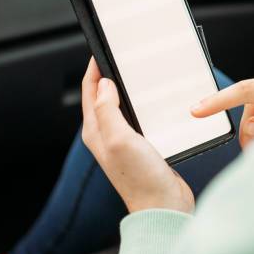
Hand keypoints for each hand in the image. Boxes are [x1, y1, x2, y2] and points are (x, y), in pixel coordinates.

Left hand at [81, 58, 193, 213]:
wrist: (164, 205)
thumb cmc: (140, 178)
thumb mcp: (119, 138)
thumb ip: (107, 110)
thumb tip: (102, 84)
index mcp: (96, 132)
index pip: (90, 91)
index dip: (94, 68)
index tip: (102, 49)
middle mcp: (108, 136)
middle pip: (104, 97)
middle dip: (110, 75)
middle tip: (123, 57)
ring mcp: (125, 141)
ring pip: (124, 107)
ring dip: (129, 90)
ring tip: (139, 73)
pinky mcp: (143, 147)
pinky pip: (140, 119)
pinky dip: (145, 105)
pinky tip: (157, 101)